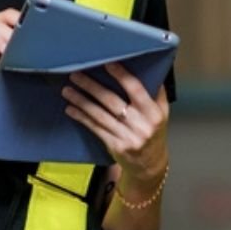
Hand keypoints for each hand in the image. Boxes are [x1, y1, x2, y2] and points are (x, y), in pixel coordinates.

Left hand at [62, 63, 168, 192]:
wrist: (150, 165)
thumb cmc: (154, 133)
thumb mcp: (162, 113)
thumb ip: (156, 92)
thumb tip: (149, 66)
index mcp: (153, 113)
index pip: (136, 90)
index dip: (121, 76)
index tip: (107, 63)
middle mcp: (140, 126)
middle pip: (112, 101)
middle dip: (92, 86)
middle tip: (76, 74)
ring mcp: (126, 138)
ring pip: (100, 115)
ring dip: (82, 101)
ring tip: (67, 90)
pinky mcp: (115, 146)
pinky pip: (96, 129)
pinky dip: (82, 118)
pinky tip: (71, 109)